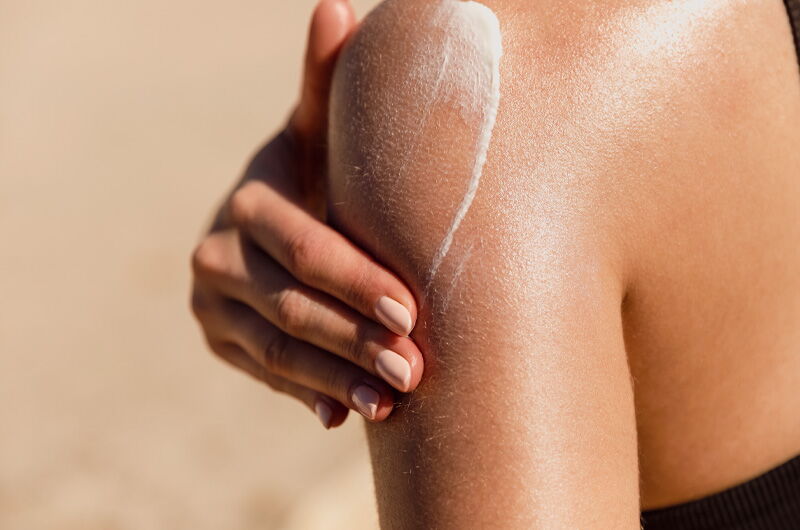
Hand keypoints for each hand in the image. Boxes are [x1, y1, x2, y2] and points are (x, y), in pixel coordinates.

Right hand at [190, 0, 423, 428]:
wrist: (286, 215)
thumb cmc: (325, 170)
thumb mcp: (324, 133)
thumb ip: (326, 83)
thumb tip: (337, 3)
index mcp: (249, 200)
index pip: (305, 249)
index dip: (358, 281)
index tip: (413, 312)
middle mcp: (217, 254)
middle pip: (292, 307)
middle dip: (356, 340)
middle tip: (416, 371)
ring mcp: (212, 305)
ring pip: (280, 351)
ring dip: (338, 378)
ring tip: (394, 403)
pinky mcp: (219, 341)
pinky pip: (267, 376)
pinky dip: (309, 395)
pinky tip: (348, 416)